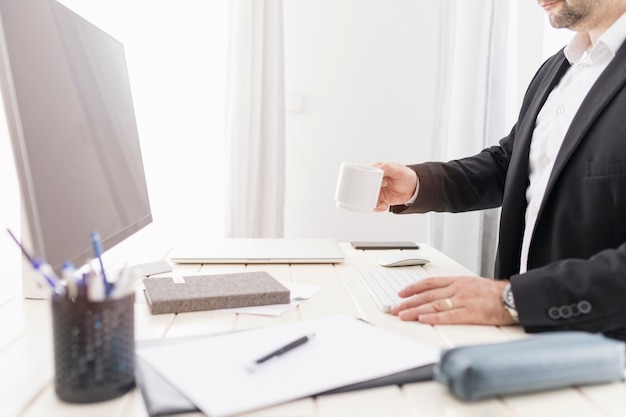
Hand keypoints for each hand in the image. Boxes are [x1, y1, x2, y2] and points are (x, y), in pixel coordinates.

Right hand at [371, 162, 417, 211]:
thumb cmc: (406, 176)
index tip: (377, 184)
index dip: (368, 180)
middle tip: (378, 195)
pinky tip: (384, 206)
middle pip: (365, 188)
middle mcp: (374, 181)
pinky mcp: (380, 199)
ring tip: (382, 203)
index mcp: (376, 169)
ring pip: (368, 198)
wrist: (413, 188)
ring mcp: (377, 190)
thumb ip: (387, 168)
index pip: (366, 175)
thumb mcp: (398, 170)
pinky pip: (374, 205)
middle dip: (370, 194)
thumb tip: (377, 168)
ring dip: (374, 202)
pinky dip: (378, 208)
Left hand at [389, 276, 516, 325]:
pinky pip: (448, 315)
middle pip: (427, 295)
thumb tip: (437, 295)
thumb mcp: (471, 284)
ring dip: (416, 310)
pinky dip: (434, 317)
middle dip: (409, 302)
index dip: (413, 288)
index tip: (401, 293)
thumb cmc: (493, 293)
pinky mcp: (471, 313)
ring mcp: (463, 300)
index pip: (429, 283)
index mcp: (457, 281)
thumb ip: (454, 288)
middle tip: (395, 307)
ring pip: (434, 305)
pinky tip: (423, 319)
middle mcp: (457, 289)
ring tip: (403, 315)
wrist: (512, 297)